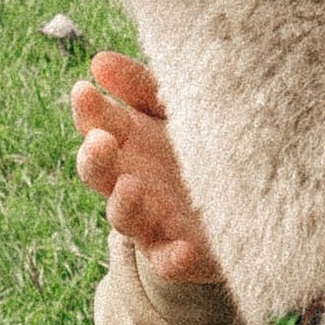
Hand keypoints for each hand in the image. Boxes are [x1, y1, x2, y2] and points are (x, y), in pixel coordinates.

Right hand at [71, 50, 225, 287]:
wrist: (240, 204)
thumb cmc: (198, 146)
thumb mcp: (176, 109)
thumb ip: (143, 87)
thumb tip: (99, 61)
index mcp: (130, 141)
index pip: (99, 124)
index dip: (88, 111)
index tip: (84, 91)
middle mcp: (133, 182)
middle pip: (99, 174)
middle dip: (94, 158)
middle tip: (101, 140)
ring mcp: (154, 221)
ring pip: (126, 218)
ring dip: (125, 205)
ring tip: (130, 186)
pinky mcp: (182, 255)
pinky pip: (172, 263)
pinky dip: (174, 259)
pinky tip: (182, 251)